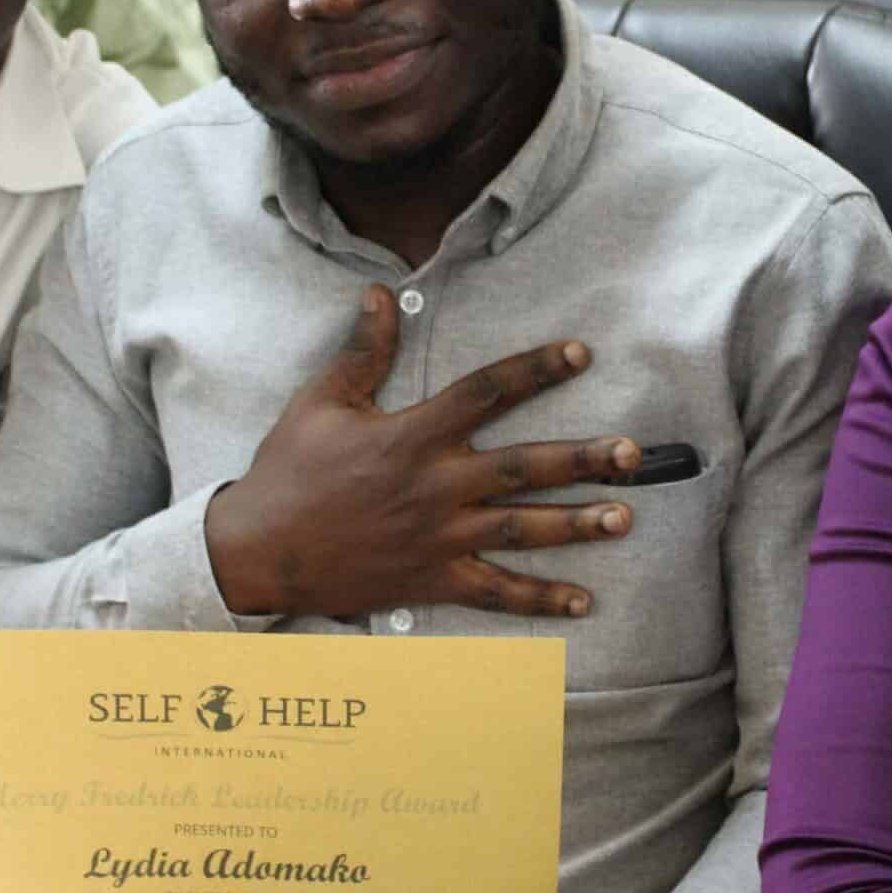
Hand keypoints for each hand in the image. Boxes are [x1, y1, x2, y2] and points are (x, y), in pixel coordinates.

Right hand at [204, 285, 640, 619]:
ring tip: (625, 519)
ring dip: (577, 526)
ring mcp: (438, 538)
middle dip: (582, 460)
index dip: (535, 370)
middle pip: (523, 467)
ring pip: (521, 529)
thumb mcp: (321, 403)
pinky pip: (496, 593)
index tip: (580, 354)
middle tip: (631, 454)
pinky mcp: (433, 581)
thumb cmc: (288, 473)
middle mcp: (435, 487)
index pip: (486, 393)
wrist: (260, 552)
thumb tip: (379, 292)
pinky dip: (540, 598)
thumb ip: (363, 352)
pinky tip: (583, 600)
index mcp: (412, 436)